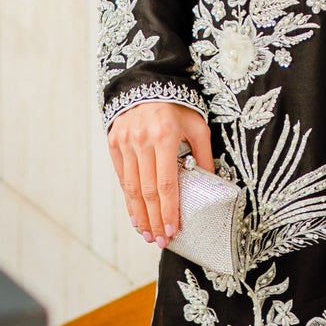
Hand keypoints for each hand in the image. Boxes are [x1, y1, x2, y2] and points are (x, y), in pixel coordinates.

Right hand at [108, 101, 215, 245]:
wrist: (147, 83)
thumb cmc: (178, 106)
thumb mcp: (198, 125)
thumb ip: (203, 155)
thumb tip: (211, 184)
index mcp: (165, 136)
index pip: (166, 183)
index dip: (169, 210)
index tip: (173, 231)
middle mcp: (141, 140)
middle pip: (147, 191)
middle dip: (154, 220)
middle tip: (160, 242)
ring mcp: (125, 142)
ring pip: (131, 188)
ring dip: (139, 215)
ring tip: (147, 234)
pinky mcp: (114, 143)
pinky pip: (122, 177)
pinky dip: (128, 199)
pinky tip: (135, 215)